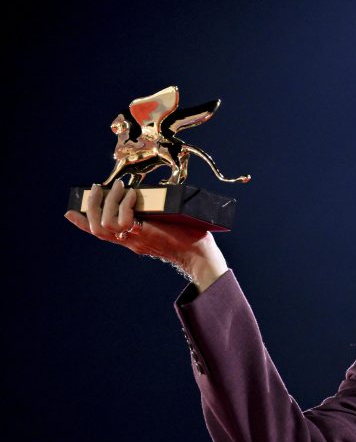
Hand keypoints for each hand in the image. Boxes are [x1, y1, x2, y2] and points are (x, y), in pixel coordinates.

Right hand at [64, 179, 227, 292]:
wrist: (200, 255)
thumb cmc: (188, 238)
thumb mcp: (163, 224)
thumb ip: (152, 215)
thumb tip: (149, 196)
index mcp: (131, 240)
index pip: (102, 234)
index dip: (83, 224)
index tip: (70, 212)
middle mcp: (130, 242)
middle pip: (96, 229)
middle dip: (92, 206)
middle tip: (97, 187)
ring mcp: (136, 239)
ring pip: (105, 224)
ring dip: (110, 200)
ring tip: (121, 186)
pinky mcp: (145, 235)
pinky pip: (124, 220)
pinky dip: (125, 204)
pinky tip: (135, 194)